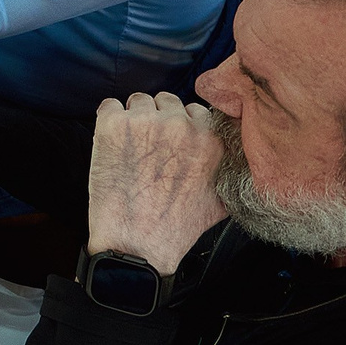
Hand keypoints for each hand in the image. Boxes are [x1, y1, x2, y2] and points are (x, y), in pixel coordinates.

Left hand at [86, 92, 225, 274]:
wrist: (136, 244)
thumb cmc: (176, 227)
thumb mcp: (222, 200)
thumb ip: (232, 170)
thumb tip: (237, 156)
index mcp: (210, 139)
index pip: (197, 110)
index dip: (183, 126)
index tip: (173, 142)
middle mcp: (180, 125)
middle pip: (168, 101)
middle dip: (159, 119)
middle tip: (151, 147)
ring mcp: (145, 122)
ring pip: (139, 100)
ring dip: (134, 119)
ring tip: (131, 148)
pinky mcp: (113, 125)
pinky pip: (109, 105)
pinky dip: (108, 120)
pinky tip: (112, 144)